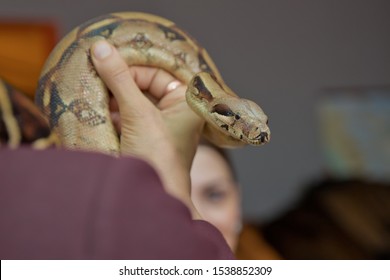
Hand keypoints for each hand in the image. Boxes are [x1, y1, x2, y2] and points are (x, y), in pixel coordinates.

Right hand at [91, 40, 202, 217]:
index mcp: (188, 102)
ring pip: (135, 100)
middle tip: (96, 76)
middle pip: (145, 85)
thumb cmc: (157, 157)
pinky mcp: (146, 138)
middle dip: (120, 82)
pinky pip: (129, 116)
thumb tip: (101, 48)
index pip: (157, 72)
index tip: (105, 62)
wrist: (153, 201)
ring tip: (94, 94)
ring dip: (114, 98)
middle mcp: (177, 112)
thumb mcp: (138, 114)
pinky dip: (114, 113)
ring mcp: (162, 125)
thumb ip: (120, 79)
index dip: (131, 67)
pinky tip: (99, 113)